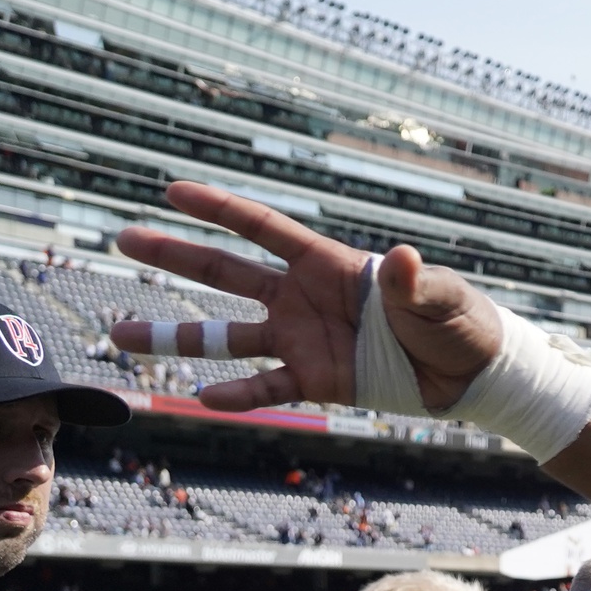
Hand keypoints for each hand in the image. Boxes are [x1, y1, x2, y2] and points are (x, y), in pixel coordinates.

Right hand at [107, 181, 502, 411]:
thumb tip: (404, 261)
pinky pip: (266, 387)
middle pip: (226, 273)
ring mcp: (302, 339)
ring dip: (176, 338)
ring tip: (121, 335)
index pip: (263, 229)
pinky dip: (237, 395)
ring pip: (227, 336)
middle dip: (176, 255)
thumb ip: (415, 283)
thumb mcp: (439, 298)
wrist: (470, 372)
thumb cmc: (457, 322)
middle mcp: (302, 298)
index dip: (220, 209)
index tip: (173, 191)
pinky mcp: (315, 379)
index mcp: (327, 265)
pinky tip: (200, 399)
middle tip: (124, 238)